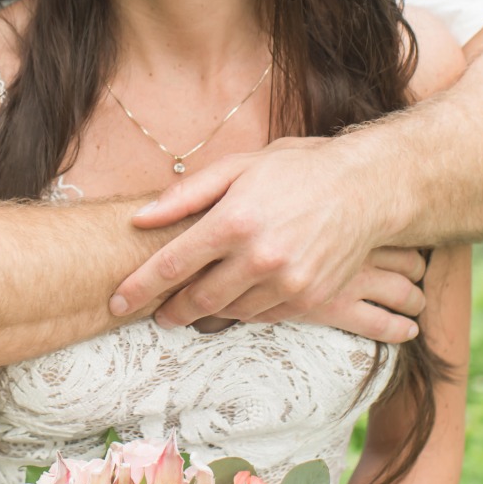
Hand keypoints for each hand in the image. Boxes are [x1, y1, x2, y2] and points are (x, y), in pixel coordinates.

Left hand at [109, 139, 424, 339]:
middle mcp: (259, 257)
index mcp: (234, 221)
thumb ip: (186, 195)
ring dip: (207, 312)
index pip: (172, 264)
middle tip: (156, 314)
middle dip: (170, 310)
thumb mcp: (239, 168)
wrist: (365, 189)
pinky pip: (263, 316)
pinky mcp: (309, 299)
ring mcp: (287, 282)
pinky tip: (236, 299)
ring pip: (230, 311)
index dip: (140, 287)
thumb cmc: (297, 171)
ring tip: (192, 306)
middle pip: (198, 299)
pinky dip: (243, 310)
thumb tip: (141, 217)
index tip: (117, 301)